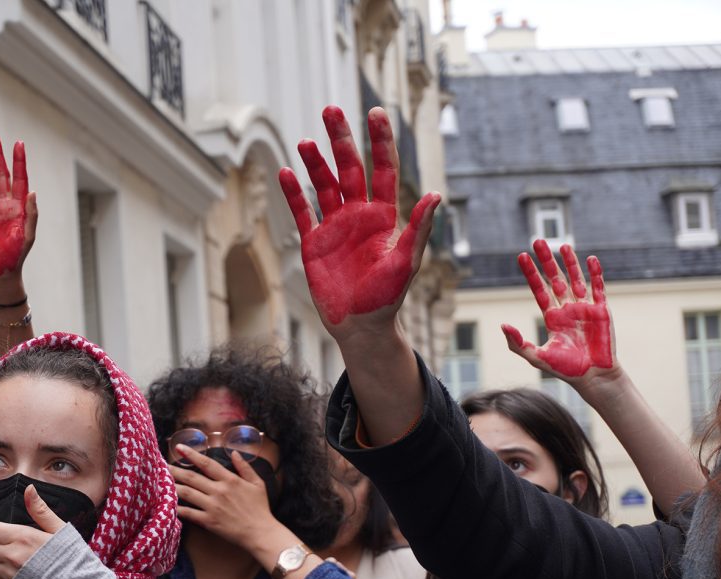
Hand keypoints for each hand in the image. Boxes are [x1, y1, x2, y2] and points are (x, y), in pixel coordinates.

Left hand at [168, 445, 282, 552]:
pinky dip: (177, 508)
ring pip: (187, 493)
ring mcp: (212, 506)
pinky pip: (189, 513)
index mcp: (230, 480)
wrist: (261, 533)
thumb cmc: (260, 508)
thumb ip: (244, 467)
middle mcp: (219, 491)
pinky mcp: (209, 521)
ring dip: (173, 486)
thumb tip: (234, 452)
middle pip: (192, 477)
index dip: (192, 454)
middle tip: (161, 465)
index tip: (179, 448)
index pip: (207, 463)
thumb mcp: (257, 483)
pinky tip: (168, 503)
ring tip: (160, 481)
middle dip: (175, 469)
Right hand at [279, 106, 440, 335]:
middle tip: (331, 111)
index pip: (384, 169)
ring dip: (314, 163)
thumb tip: (435, 195)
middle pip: (349, 168)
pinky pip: (302, 212)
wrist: (360, 326)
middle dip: (341, 139)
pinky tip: (285, 173)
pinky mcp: (314, 243)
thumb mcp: (406, 263)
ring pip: (323, 185)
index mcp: (384, 216)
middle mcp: (359, 215)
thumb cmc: (388, 298)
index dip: (380, 141)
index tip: (376, 112)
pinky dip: (293, 193)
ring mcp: (334, 227)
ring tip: (306, 142)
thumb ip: (418, 229)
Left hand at [501, 241, 616, 382]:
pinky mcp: (602, 310)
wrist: (593, 377)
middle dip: (546, 261)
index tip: (521, 256)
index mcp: (552, 316)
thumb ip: (518, 343)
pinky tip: (591, 259)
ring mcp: (585, 308)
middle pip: (555, 278)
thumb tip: (502, 325)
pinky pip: (598, 288)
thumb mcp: (536, 357)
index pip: (539, 289)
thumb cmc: (565, 369)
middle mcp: (567, 308)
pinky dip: (595, 273)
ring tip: (562, 245)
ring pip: (576, 279)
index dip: (530, 273)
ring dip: (570, 262)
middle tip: (538, 241)